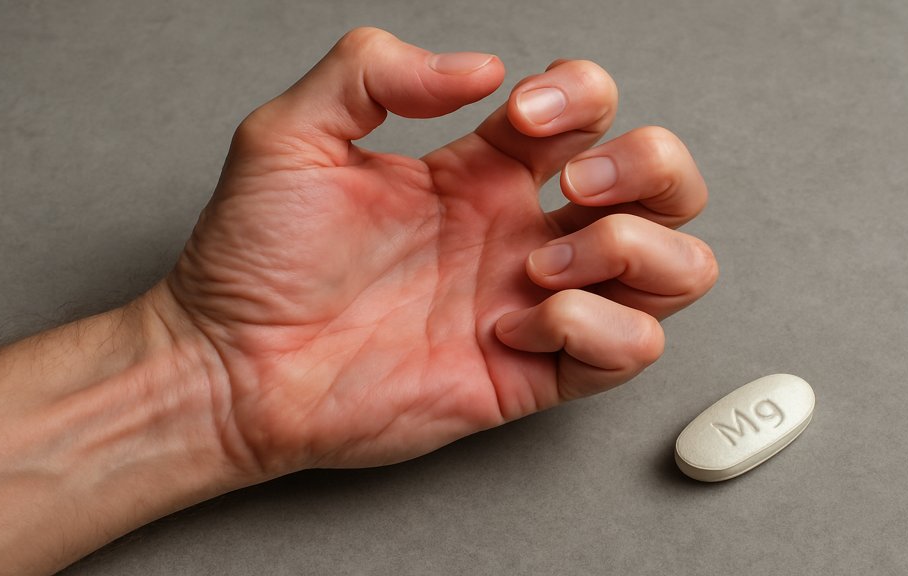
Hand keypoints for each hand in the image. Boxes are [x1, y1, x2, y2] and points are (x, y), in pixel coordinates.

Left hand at [161, 27, 716, 479]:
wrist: (232, 366)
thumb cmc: (254, 259)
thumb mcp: (291, 132)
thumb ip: (375, 68)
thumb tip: (480, 68)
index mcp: (481, 169)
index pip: (591, 110)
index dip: (581, 97)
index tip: (519, 117)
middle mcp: (520, 231)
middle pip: (664, 184)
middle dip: (647, 166)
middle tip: (575, 183)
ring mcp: (535, 303)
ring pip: (675, 269)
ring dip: (637, 250)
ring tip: (545, 262)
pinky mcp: (531, 373)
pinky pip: (630, 350)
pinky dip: (594, 328)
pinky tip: (512, 323)